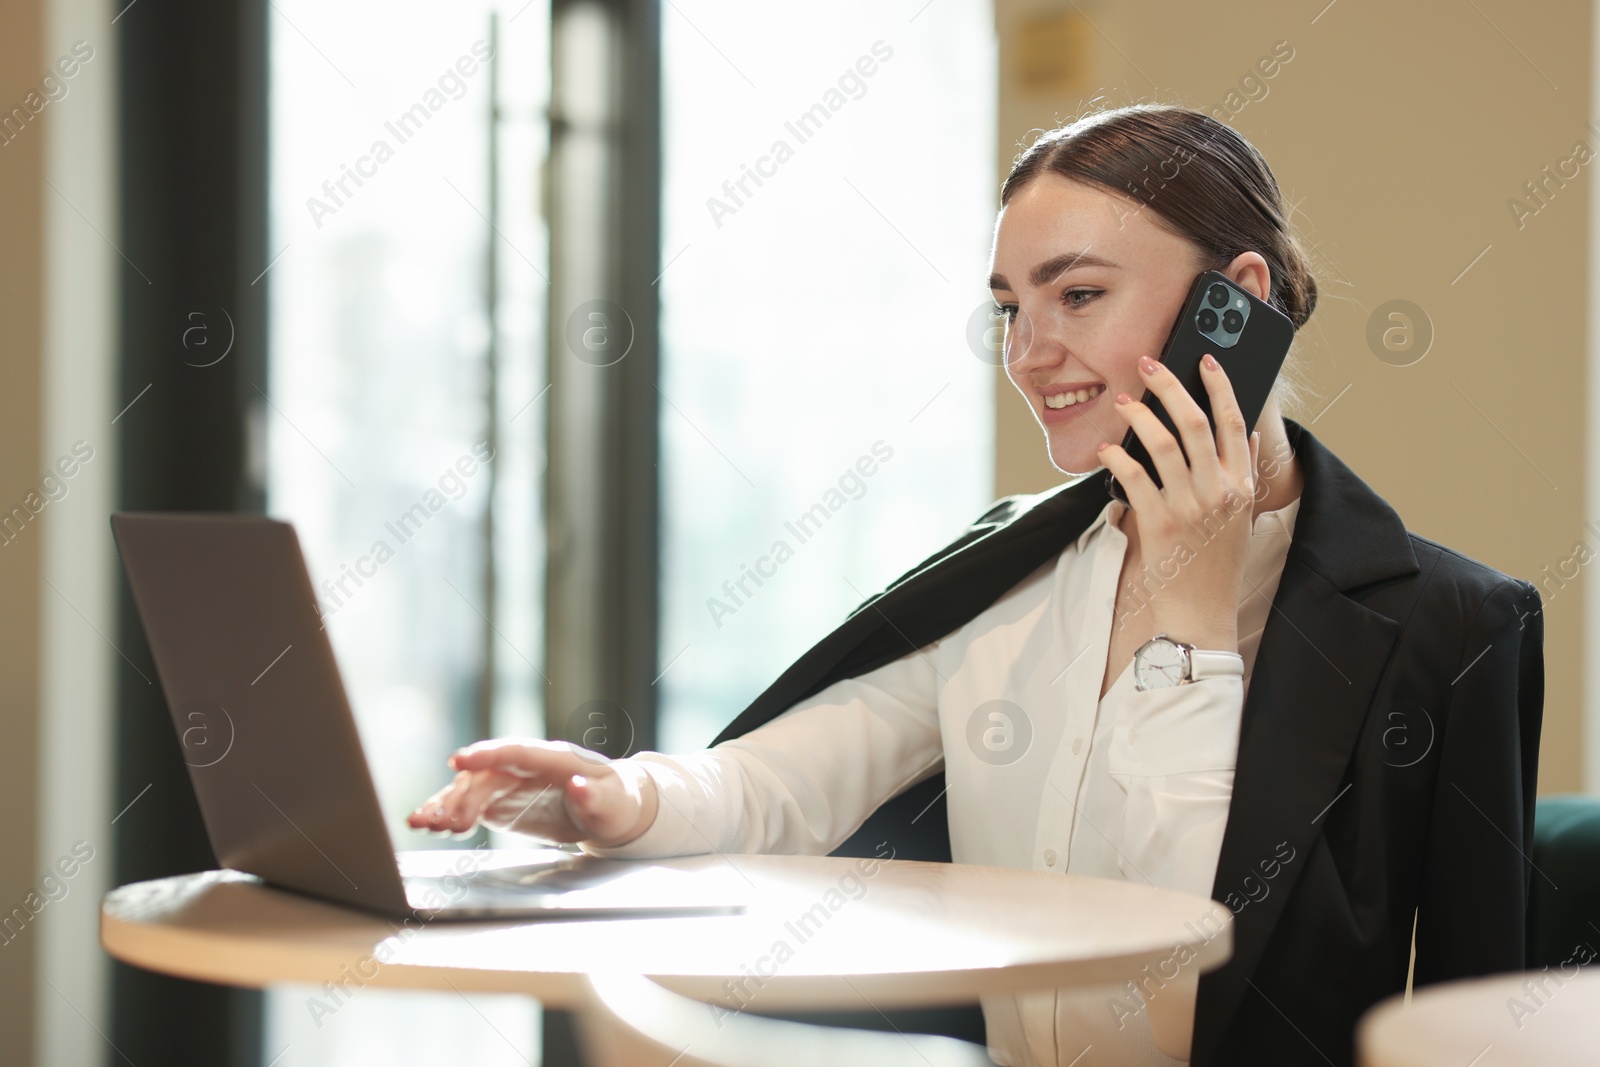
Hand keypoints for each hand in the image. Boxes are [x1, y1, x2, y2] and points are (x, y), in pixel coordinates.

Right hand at [406, 737, 658, 848]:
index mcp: (555, 758)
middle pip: (487, 774)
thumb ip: (596, 796)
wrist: (609, 809)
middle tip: (445, 822)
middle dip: (463, 795)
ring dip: (445, 804)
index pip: (518, 751)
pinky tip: (425, 823)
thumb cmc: (615, 803)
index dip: (489, 754)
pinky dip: (445, 812)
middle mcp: (526, 765)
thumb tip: (580, 786)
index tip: (461, 760)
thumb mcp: (613, 804)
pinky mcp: (499, 800)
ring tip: (423, 824)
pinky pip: (467, 803)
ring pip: (470, 787)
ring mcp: (510, 781)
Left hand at [1098, 353, 1258, 651]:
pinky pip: (1133, 477)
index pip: (1235, 423)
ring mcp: (1188, 505)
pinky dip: (1116, 458)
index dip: (1221, 386)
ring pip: (1161, 443)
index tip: (1206, 360)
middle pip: (1194, 421)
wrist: (1201, 613)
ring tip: (1122, 401)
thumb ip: (1245, 474)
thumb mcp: (1243, 519)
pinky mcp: (1158, 521)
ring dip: (1137, 415)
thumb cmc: (1218, 566)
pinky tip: (1105, 449)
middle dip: (1170, 384)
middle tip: (1149, 363)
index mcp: (1242, 486)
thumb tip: (1249, 434)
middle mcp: (1218, 490)